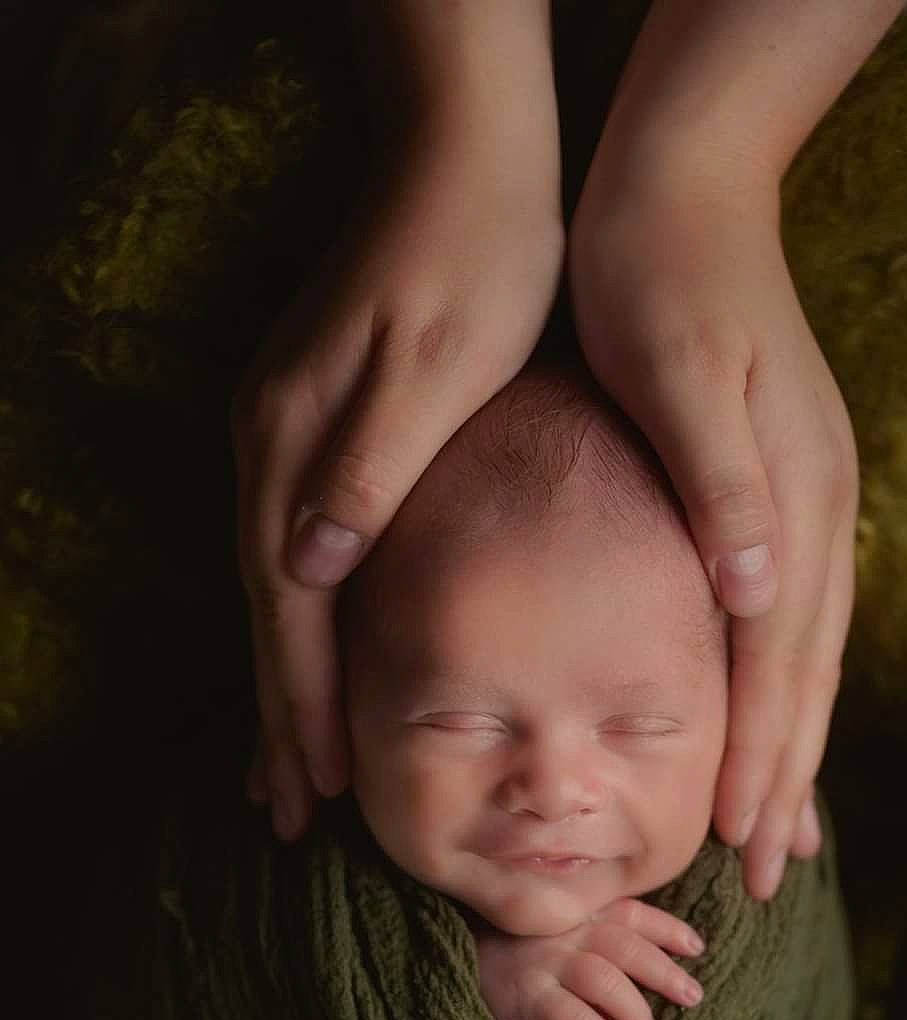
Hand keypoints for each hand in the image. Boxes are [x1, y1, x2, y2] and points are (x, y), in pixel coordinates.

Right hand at [230, 113, 563, 841]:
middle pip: (269, 615)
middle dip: (282, 719)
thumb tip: (306, 572)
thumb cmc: (473, 264)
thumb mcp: (431, 366)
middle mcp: (273, 451)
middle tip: (286, 812)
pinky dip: (304, 624)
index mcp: (298, 448)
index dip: (304, 706)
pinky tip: (320, 651)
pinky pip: (296, 554)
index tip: (315, 791)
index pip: (291, 611)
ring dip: (288, 683)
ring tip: (295, 764)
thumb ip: (368, 471)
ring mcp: (286, 437)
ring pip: (278, 592)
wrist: (466, 156)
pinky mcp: (316, 426)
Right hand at [469, 896, 705, 1019]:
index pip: (631, 912)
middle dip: (666, 972)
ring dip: (633, 1008)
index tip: (697, 947)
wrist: (456, 953)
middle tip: (693, 996)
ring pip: (604, 981)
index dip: (667, 928)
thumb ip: (594, 929)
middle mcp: (566, 930)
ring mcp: (546, 960)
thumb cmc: (517, 945)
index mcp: (577, 911)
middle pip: (627, 946)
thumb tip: (655, 949)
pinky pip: (570, 1016)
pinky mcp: (526, 994)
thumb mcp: (557, 925)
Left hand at [567, 159, 857, 901]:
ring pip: (800, 659)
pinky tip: (762, 715)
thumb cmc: (658, 287)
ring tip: (778, 826)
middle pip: (802, 678)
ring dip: (790, 747)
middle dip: (785, 781)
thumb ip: (724, 487)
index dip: (764, 759)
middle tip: (766, 875)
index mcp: (790, 503)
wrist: (682, 194)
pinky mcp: (772, 496)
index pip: (777, 663)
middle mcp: (811, 517)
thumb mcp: (683, 374)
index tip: (744, 848)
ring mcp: (801, 508)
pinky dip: (775, 686)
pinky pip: (782, 620)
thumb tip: (760, 595)